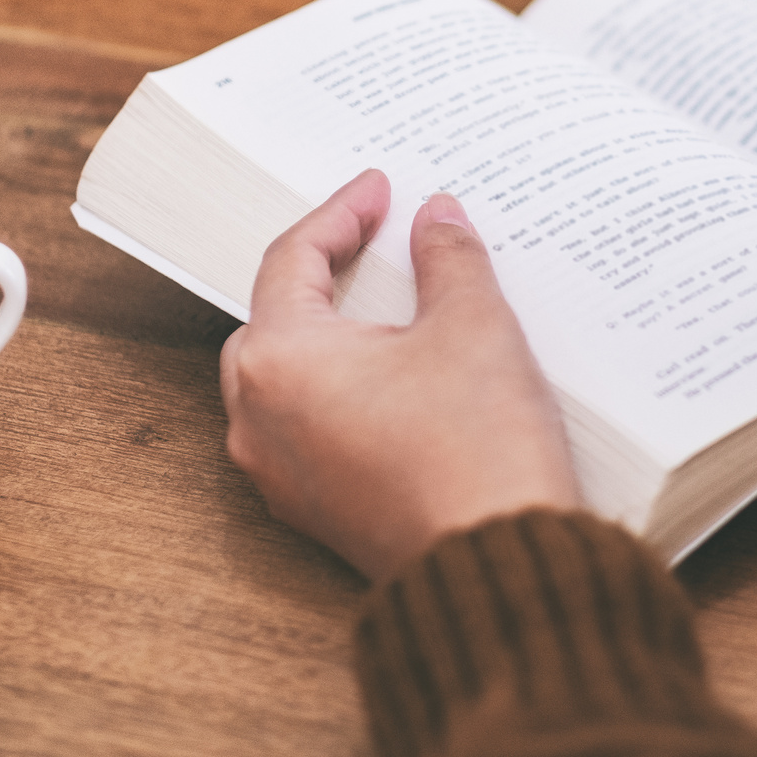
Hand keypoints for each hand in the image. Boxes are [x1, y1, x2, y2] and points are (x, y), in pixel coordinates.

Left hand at [220, 169, 579, 580]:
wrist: (497, 565)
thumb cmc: (478, 448)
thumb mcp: (473, 326)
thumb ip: (447, 258)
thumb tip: (436, 219)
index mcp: (281, 363)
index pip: (293, 262)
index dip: (341, 215)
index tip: (378, 190)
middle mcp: (259, 420)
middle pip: (273, 321)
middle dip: (322, 275)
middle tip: (373, 240)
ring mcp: (282, 474)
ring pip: (286, 379)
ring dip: (330, 336)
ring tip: (387, 303)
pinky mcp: (316, 509)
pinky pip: (310, 427)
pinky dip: (341, 388)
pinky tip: (395, 373)